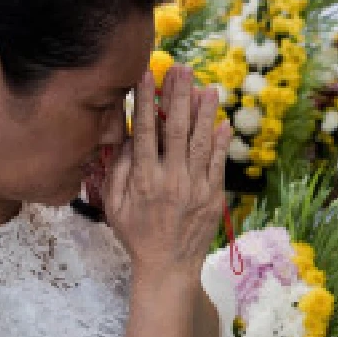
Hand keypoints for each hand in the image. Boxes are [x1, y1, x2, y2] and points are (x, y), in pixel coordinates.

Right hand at [103, 65, 230, 274]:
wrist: (168, 267)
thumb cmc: (137, 234)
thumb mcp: (115, 205)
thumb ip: (119, 170)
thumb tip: (128, 138)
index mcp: (143, 179)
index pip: (144, 131)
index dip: (145, 101)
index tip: (146, 75)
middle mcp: (170, 179)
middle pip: (176, 129)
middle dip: (178, 96)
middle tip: (181, 69)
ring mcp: (195, 187)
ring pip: (201, 142)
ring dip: (205, 113)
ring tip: (208, 87)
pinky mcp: (213, 197)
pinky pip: (218, 164)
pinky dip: (221, 143)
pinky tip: (223, 123)